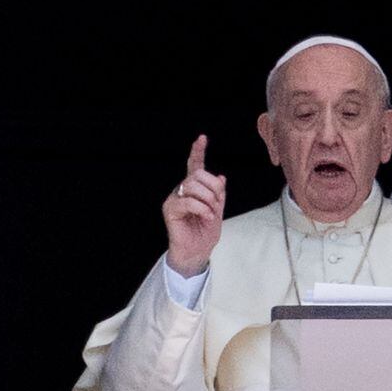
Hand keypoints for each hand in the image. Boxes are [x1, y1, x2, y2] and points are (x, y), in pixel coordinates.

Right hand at [163, 134, 226, 276]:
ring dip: (208, 200)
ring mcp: (175, 198)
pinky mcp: (170, 209)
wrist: (197, 251)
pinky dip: (202, 209)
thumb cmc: (205, 232)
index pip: (195, 166)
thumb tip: (221, 177)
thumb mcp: (218, 211)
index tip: (202, 138)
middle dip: (213, 188)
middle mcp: (183, 190)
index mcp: (195, 189)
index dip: (198, 151)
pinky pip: (188, 201)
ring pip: (193, 185)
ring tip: (211, 214)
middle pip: (199, 174)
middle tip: (217, 204)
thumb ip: (219, 194)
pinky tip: (206, 217)